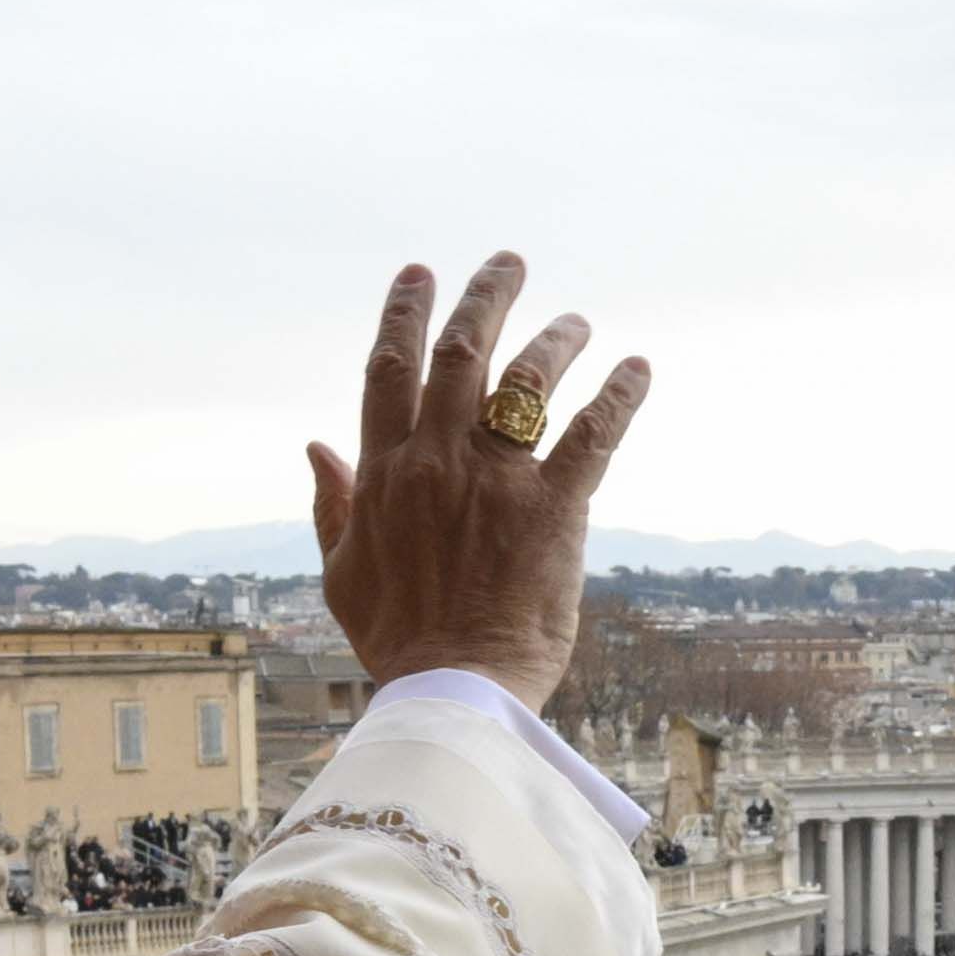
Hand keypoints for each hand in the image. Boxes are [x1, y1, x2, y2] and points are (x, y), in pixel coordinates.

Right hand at [307, 252, 645, 711]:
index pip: (388, 370)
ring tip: (576, 320)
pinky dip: (619, 394)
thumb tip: (315, 445)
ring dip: (555, 338)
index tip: (419, 275)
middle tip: (509, 263)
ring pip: (526, 380)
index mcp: (383, 473)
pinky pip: (592, 434)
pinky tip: (638, 367)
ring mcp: (496, 480)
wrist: (453, 692)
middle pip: (460, 352)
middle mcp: (437, 461)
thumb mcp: (342, 572)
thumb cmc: (397, 642)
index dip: (404, 314)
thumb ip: (330, 504)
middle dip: (486, 296)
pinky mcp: (554, 508)